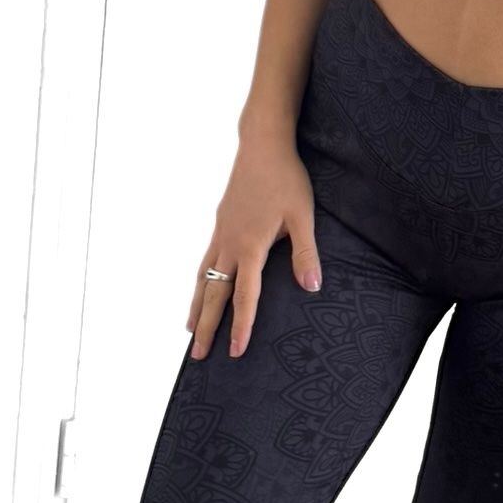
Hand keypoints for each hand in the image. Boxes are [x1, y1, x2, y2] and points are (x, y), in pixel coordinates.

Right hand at [188, 133, 322, 359]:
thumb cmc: (287, 179)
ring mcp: (221, 234)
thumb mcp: (303, 216)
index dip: (241, 325)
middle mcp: (230, 244)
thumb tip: (312, 288)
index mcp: (251, 246)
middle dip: (208, 327)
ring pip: (204, 279)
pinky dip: (199, 283)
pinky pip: (205, 262)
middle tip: (198, 357)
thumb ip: (305, 253)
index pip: (245, 296)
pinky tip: (200, 290)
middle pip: (215, 294)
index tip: (236, 351)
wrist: (262, 145)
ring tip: (190, 332)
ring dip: (197, 307)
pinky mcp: (220, 224)